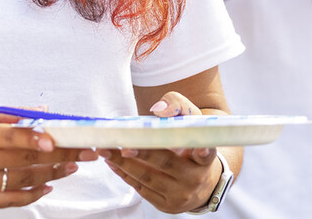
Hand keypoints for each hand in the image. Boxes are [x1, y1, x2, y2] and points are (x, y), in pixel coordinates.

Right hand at [0, 109, 94, 207]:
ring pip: (25, 180)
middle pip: (26, 159)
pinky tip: (48, 186)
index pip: (10, 137)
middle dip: (59, 155)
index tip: (54, 139)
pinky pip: (12, 200)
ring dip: (52, 173)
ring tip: (72, 165)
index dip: (33, 138)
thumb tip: (40, 112)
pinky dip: (33, 194)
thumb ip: (8, 116)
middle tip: (82, 150)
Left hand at [100, 92, 221, 213]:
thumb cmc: (189, 143)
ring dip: (123, 164)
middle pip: (166, 163)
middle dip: (142, 153)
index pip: (206, 153)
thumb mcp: (190, 121)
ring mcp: (180, 195)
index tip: (198, 148)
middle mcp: (195, 178)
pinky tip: (111, 162)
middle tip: (122, 145)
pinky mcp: (166, 205)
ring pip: (148, 179)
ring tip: (105, 150)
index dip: (203, 150)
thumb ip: (177, 106)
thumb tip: (158, 110)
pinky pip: (141, 189)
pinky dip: (124, 174)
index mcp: (204, 157)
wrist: (199, 180)